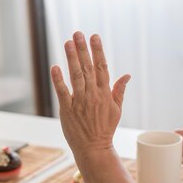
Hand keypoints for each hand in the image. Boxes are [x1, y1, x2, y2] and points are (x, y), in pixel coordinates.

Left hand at [50, 32, 130, 157]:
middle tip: (78, 34)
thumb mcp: (117, 110)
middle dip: (83, 49)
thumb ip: (119, 90)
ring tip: (68, 43)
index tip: (94, 37)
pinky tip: (55, 67)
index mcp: (105, 93)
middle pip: (88, 68)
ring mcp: (80, 102)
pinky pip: (62, 92)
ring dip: (72, 59)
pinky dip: (59, 79)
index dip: (98, 51)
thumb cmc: (105, 129)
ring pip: (76, 76)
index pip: (102, 67)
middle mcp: (93, 95)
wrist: (94, 148)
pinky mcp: (67, 109)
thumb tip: (127, 75)